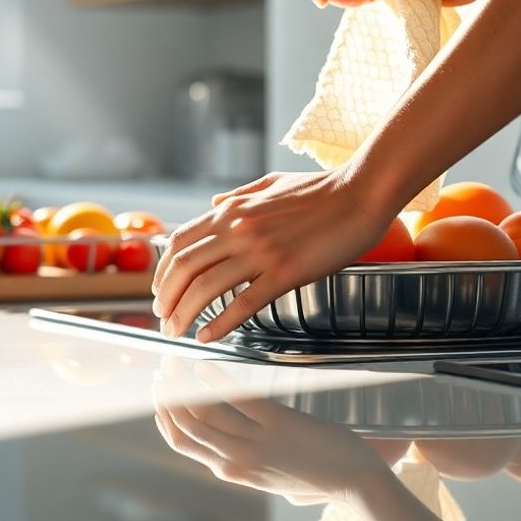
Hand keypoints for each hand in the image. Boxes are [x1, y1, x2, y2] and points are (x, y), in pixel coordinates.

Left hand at [151, 168, 394, 341]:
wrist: (360, 193)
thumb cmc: (320, 189)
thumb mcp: (269, 184)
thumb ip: (236, 196)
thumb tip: (212, 203)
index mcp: (231, 210)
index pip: (180, 243)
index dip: (163, 270)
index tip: (160, 291)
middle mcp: (237, 229)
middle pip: (184, 268)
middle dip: (166, 297)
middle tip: (162, 318)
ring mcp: (260, 251)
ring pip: (206, 287)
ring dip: (184, 314)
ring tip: (176, 331)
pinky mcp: (284, 272)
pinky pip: (244, 302)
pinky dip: (220, 322)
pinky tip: (207, 336)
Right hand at [152, 360, 392, 504]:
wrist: (357, 482)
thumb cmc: (320, 478)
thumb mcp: (272, 480)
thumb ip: (248, 466)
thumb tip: (232, 455)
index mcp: (232, 472)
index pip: (181, 443)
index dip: (163, 416)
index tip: (158, 395)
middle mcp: (237, 460)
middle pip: (185, 426)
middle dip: (166, 396)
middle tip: (161, 371)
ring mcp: (256, 443)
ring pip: (202, 412)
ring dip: (182, 384)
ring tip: (176, 363)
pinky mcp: (277, 424)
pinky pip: (236, 398)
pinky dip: (214, 379)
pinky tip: (204, 363)